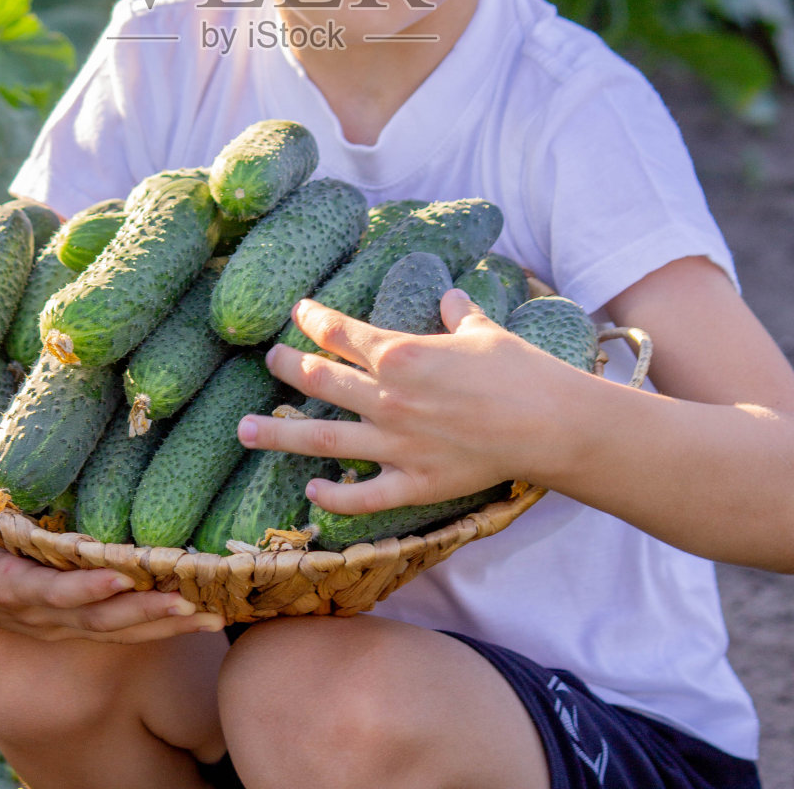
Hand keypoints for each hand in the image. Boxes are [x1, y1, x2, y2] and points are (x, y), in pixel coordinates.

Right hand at [0, 459, 224, 642]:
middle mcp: (41, 611)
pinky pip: (128, 626)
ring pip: (119, 630)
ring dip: (165, 624)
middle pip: (95, 620)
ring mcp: (64, 618)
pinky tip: (210, 613)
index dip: (80, 590)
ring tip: (214, 614)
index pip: (46, 593)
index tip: (116, 577)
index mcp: (6, 585)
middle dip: (141, 612)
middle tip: (188, 599)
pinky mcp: (82, 615)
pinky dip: (166, 623)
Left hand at [239, 291, 572, 514]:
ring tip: (244, 430)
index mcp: (401, 353)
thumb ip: (458, 314)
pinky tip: (310, 491)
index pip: (342, 333)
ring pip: (323, 439)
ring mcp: (396, 444)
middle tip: (267, 360)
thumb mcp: (483, 331)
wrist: (550, 424)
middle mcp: (388, 398)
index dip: (315, 320)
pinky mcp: (414, 484)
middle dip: (287, 368)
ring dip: (280, 434)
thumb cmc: (518, 371)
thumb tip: (451, 298)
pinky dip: (333, 496)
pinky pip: (363, 495)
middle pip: (320, 381)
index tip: (299, 312)